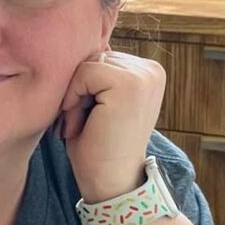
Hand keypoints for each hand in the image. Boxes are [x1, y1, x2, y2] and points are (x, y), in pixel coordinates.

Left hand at [55, 49, 166, 201]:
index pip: (98, 57)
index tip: (90, 120)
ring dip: (74, 97)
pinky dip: (73, 98)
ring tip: (85, 126)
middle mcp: (151, 69)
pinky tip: (82, 124)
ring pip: (85, 64)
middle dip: (77, 91)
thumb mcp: (97, 102)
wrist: (110, 184)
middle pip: (91, 57)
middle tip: (86, 126)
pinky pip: (83, 72)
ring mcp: (144, 75)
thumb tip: (73, 41)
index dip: (82, 88)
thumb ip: (95, 74)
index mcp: (147, 72)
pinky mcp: (129, 83)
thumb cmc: (97, 148)